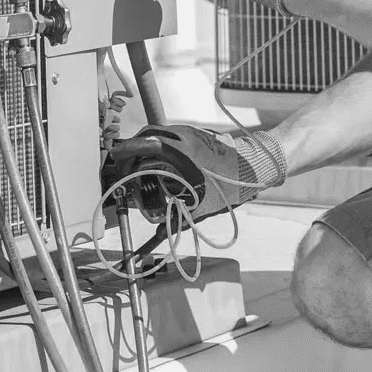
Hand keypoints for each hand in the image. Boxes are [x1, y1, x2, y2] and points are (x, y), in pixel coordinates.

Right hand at [102, 123, 287, 222]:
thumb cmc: (229, 185)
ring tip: (141, 164)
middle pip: (146, 135)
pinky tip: (162, 162)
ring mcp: (190, 131)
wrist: (256, 165)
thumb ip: (176, 223)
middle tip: (126, 166)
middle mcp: (181, 136)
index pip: (141, 145)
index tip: (115, 163)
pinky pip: (171, 134)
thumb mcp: (201, 206)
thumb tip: (157, 240)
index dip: (124, 153)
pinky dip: (160, 144)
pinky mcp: (197, 133)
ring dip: (146, 145)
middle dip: (132, 149)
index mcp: (177, 150)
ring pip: (159, 132)